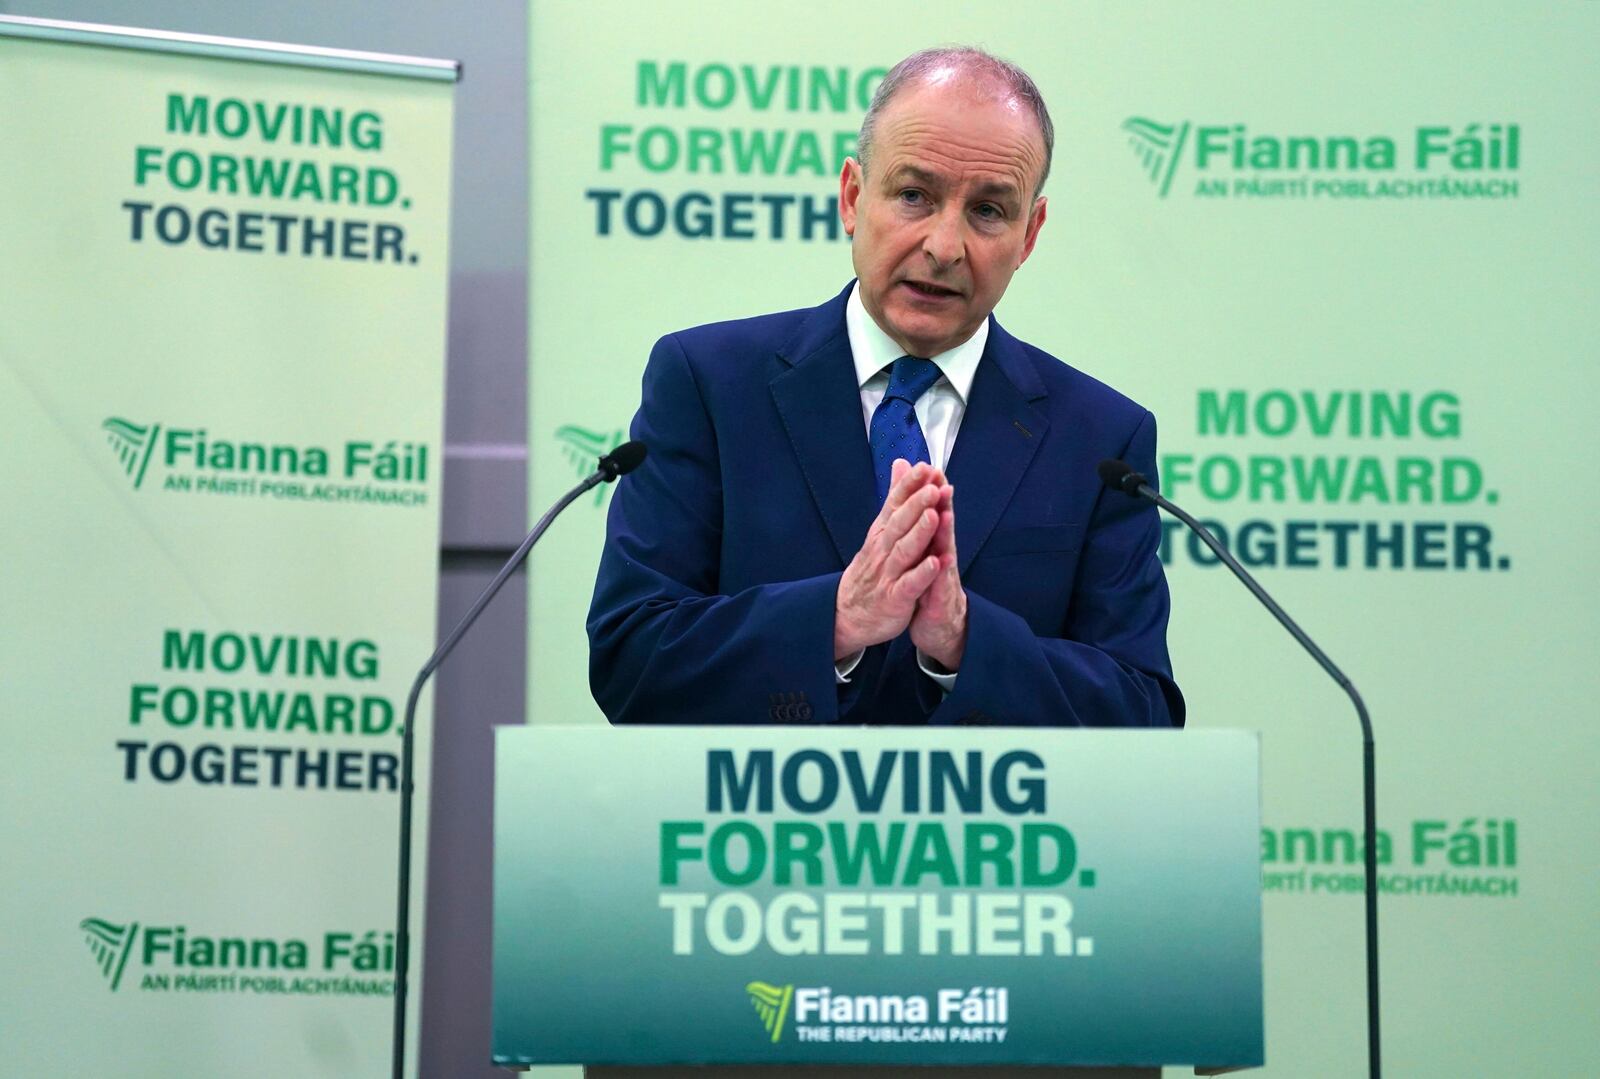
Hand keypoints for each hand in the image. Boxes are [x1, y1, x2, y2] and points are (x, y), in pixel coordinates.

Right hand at [834, 460, 944, 658]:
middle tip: (933, 486)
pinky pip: (909, 584)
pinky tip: (936, 563)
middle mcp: (883, 549)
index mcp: (883, 531)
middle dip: (917, 504)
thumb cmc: (872, 568)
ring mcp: (888, 573)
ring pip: (904, 550)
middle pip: (900, 523)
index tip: (924, 467)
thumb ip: (896, 496)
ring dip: (920, 533)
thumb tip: (902, 462)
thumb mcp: (881, 528)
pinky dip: (922, 574)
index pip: (895, 503)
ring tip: (934, 516)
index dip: (909, 486)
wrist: (847, 613)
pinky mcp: (895, 597)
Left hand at [909, 482, 966, 669]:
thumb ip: (921, 522)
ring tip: (943, 515)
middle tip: (941, 484)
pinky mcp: (939, 601)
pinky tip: (940, 562)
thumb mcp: (925, 551)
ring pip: (944, 553)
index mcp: (933, 544)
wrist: (940, 625)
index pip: (932, 513)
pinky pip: (939, 587)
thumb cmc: (932, 583)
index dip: (931, 492)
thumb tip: (917, 495)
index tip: (929, 469)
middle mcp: (942, 557)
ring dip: (944, 534)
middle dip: (942, 505)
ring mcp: (943, 578)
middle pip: (943, 527)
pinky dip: (939, 575)